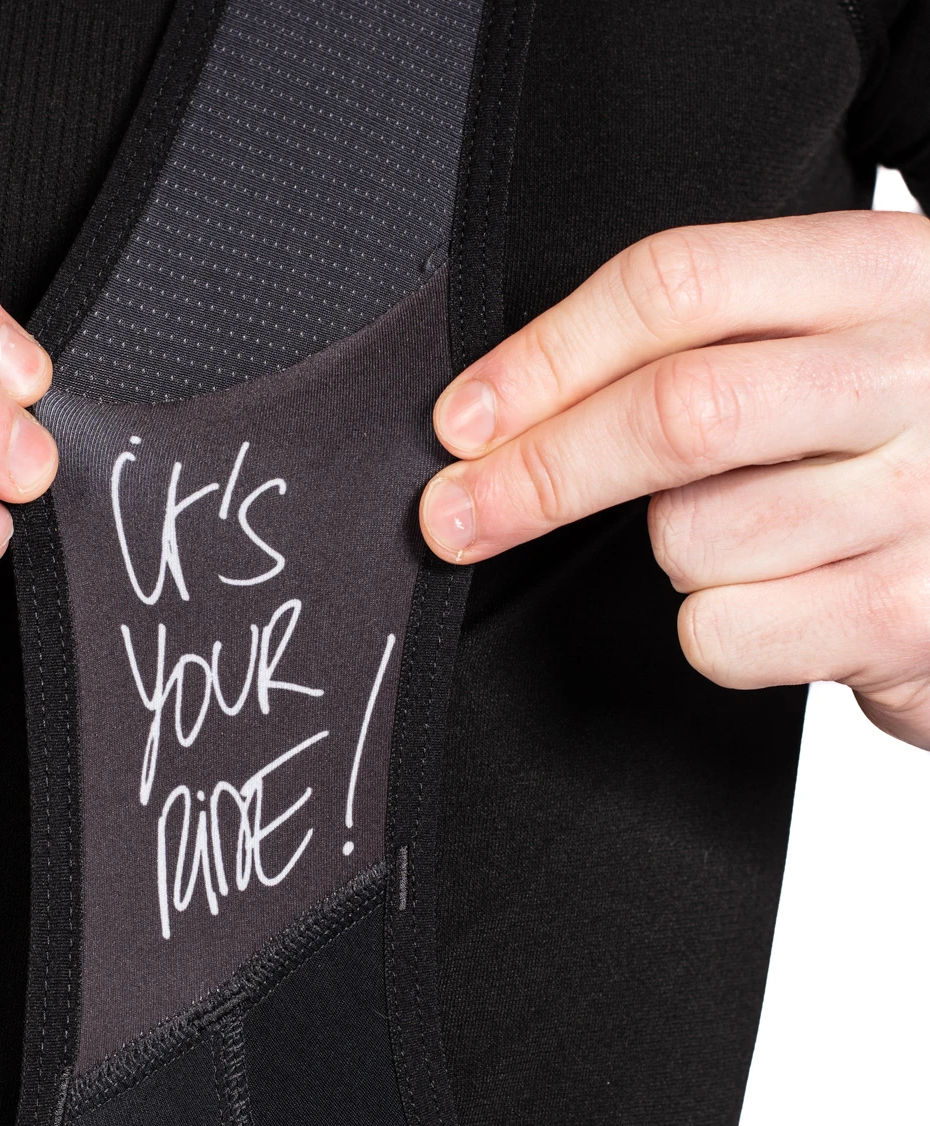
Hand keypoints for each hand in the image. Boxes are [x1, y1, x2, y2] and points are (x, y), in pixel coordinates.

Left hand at [420, 210, 929, 748]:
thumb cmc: (892, 456)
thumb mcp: (827, 357)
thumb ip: (704, 350)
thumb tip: (499, 415)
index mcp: (880, 277)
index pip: (678, 284)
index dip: (544, 357)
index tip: (463, 421)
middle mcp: (916, 370)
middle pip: (677, 409)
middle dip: (538, 472)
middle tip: (456, 515)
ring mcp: (926, 494)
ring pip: (691, 537)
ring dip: (675, 557)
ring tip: (759, 548)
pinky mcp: (910, 614)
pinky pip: (722, 632)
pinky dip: (717, 633)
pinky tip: (789, 609)